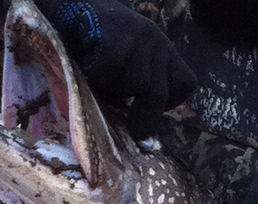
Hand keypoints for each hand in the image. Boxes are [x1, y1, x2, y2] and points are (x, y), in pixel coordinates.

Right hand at [34, 0, 195, 134]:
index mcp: (165, 51)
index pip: (185, 83)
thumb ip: (141, 91)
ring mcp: (138, 36)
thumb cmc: (99, 47)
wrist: (72, 8)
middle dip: (143, 119)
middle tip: (130, 131)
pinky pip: (109, 73)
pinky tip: (87, 69)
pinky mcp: (115, 34)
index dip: (170, 102)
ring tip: (99, 81)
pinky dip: (96, 79)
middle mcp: (157, 41)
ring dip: (113, 92)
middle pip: (158, 93)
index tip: (147, 106)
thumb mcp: (129, 65)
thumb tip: (143, 138)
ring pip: (134, 84)